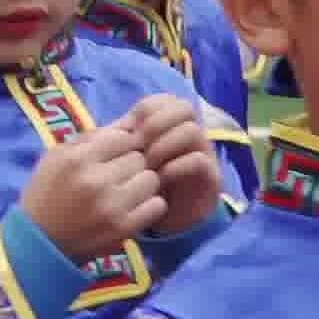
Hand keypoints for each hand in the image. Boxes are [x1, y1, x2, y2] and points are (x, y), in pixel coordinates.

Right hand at [17, 122, 164, 262]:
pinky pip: (157, 205)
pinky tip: (134, 208)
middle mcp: (95, 180)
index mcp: (76, 159)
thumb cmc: (47, 193)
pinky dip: (150, 205)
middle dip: (132, 165)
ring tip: (127, 191)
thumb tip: (129, 123)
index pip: (123, 137)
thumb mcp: (57, 156)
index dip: (122, 146)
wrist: (38, 241)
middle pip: (139, 158)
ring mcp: (111, 206)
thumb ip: (92, 137)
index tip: (114, 156)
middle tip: (120, 176)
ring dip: (143, 184)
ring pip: (152, 179)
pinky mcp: (123, 228)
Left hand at [127, 97, 225, 235]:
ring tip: (147, 164)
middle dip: (157, 122)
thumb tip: (107, 128)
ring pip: (192, 130)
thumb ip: (122, 143)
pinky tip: (159, 178)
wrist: (169, 219)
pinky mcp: (210, 177)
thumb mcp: (129, 161)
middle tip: (138, 143)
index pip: (165, 99)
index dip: (146, 110)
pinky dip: (176, 166)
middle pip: (184, 108)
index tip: (128, 129)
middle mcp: (191, 133)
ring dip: (165, 145)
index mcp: (172, 124)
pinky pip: (199, 160)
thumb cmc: (144, 186)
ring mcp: (203, 153)